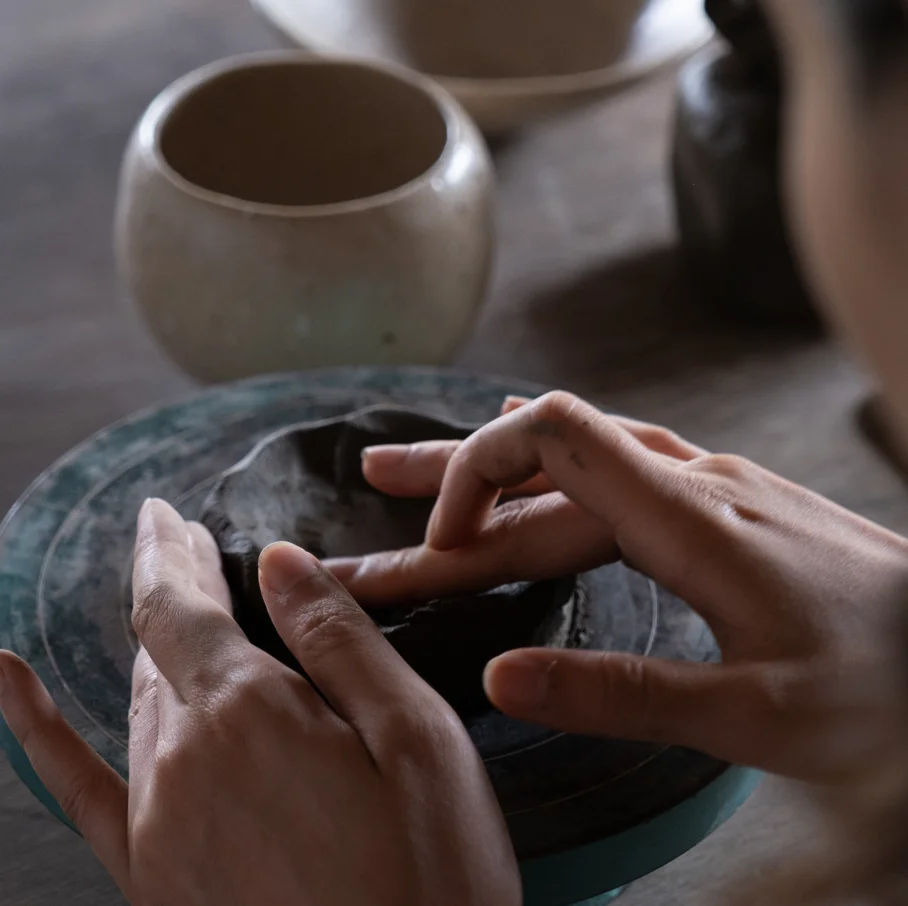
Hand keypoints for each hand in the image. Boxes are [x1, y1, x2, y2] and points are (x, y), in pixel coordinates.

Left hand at [0, 500, 518, 905]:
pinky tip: (4, 681)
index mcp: (249, 712)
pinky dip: (33, 727)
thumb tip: (277, 560)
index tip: (166, 512)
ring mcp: (155, 824)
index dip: (171, 551)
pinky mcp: (151, 877)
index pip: (181, 605)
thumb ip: (339, 640)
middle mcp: (183, 760)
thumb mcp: (415, 738)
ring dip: (154, 643)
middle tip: (178, 534)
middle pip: (160, 645)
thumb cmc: (430, 875)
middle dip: (171, 583)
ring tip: (166, 594)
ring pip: (141, 702)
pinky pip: (77, 787)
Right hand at [327, 391, 907, 784]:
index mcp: (685, 516)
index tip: (439, 552)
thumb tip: (500, 678)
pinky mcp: (716, 502)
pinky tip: (529, 459)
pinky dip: (547, 466)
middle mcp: (686, 480)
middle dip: (449, 489)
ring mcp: (703, 483)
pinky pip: (610, 463)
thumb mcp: (756, 717)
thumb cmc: (881, 683)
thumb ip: (622, 695)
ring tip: (408, 469)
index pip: (549, 439)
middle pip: (540, 458)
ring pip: (571, 458)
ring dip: (489, 468)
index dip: (475, 476)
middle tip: (367, 493)